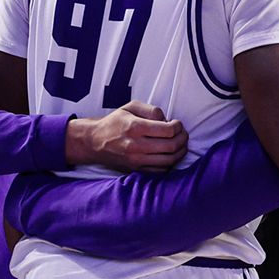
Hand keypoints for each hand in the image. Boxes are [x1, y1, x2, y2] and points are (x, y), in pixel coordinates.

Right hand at [67, 102, 187, 171]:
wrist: (95, 142)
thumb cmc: (115, 123)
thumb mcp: (130, 107)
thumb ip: (151, 110)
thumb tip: (167, 121)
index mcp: (135, 127)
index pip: (168, 130)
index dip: (179, 126)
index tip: (177, 124)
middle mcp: (136, 146)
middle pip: (171, 146)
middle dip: (183, 139)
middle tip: (182, 133)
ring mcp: (136, 161)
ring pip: (169, 161)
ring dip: (180, 152)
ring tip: (180, 144)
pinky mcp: (137, 170)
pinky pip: (161, 171)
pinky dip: (171, 163)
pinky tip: (170, 154)